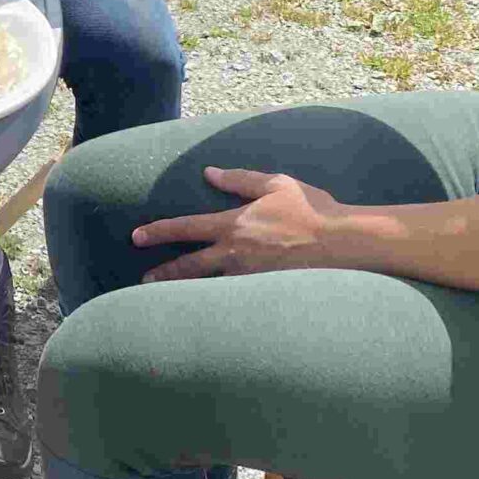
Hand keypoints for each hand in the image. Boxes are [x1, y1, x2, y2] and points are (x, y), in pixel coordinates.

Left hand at [131, 169, 349, 281]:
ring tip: (167, 297)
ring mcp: (249, 276)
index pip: (186, 228)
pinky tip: (208, 307)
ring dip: (186, 290)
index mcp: (234, 224)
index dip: (158, 231)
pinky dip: (216, 299)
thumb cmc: (311, 209)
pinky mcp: (264, 291)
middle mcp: (235, 253)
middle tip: (143, 281)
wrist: (342, 243)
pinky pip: (233, 296)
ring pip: (209, 285)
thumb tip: (208, 172)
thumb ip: (238, 179)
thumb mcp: (275, 184)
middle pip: (189, 266)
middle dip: (163, 273)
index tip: (136, 236)